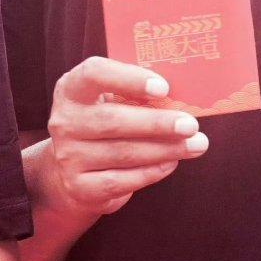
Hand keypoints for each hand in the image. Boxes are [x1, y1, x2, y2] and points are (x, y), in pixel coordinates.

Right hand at [45, 56, 208, 216]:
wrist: (75, 167)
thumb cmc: (106, 119)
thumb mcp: (111, 97)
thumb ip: (137, 91)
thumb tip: (182, 94)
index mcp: (72, 88)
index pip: (94, 74)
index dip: (129, 78)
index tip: (164, 87)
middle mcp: (64, 121)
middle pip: (113, 120)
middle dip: (158, 123)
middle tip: (191, 125)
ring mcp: (68, 156)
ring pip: (123, 153)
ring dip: (165, 149)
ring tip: (196, 145)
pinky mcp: (79, 187)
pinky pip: (121, 181)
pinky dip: (151, 172)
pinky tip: (172, 162)